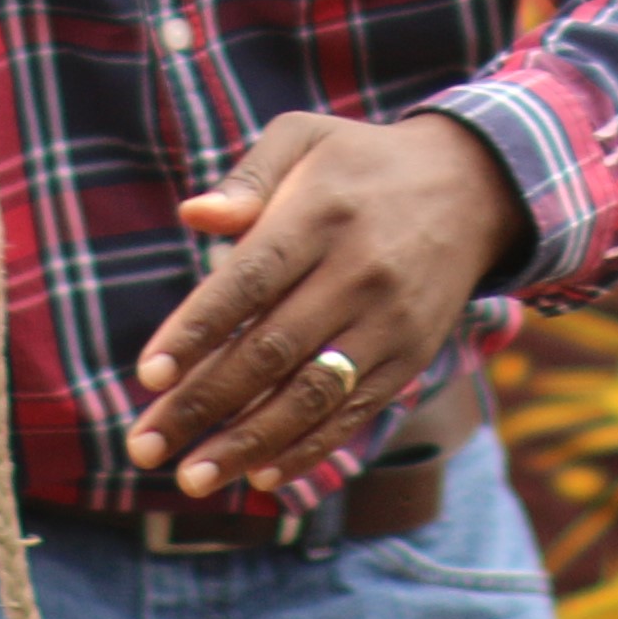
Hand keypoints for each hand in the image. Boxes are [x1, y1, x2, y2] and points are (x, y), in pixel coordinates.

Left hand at [126, 112, 526, 500]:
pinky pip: (355, 413)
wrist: (472, 187)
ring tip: (194, 480)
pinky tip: (260, 476)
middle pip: (270, 351)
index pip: (248, 281)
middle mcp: (357, 272)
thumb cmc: (360, 163)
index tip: (147, 375)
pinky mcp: (411, 357)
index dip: (197, 331)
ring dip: (249, 443)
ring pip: (312, 395)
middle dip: (203, 404)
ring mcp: (388, 321)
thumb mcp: (306, 138)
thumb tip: (193, 216)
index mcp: (319, 214)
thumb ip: (249, 177)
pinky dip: (308, 449)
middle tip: (144, 446)